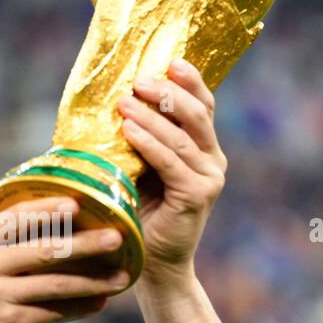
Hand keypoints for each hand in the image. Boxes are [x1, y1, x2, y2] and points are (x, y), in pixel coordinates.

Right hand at [0, 196, 127, 322]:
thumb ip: (0, 252)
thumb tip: (55, 239)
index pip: (18, 216)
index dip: (51, 208)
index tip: (81, 201)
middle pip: (47, 248)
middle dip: (87, 242)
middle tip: (117, 236)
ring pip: (57, 284)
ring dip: (94, 280)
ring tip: (121, 275)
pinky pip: (53, 312)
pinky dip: (80, 306)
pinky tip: (99, 302)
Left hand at [118, 57, 226, 283]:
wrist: (150, 261)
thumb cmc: (140, 210)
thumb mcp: (139, 166)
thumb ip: (138, 137)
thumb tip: (109, 99)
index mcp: (203, 147)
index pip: (203, 105)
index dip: (190, 80)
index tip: (170, 61)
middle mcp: (213, 159)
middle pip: (198, 114)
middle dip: (168, 93)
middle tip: (140, 80)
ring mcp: (209, 178)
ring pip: (182, 137)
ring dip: (152, 116)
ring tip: (125, 103)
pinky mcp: (197, 196)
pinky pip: (172, 162)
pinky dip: (150, 144)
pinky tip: (129, 131)